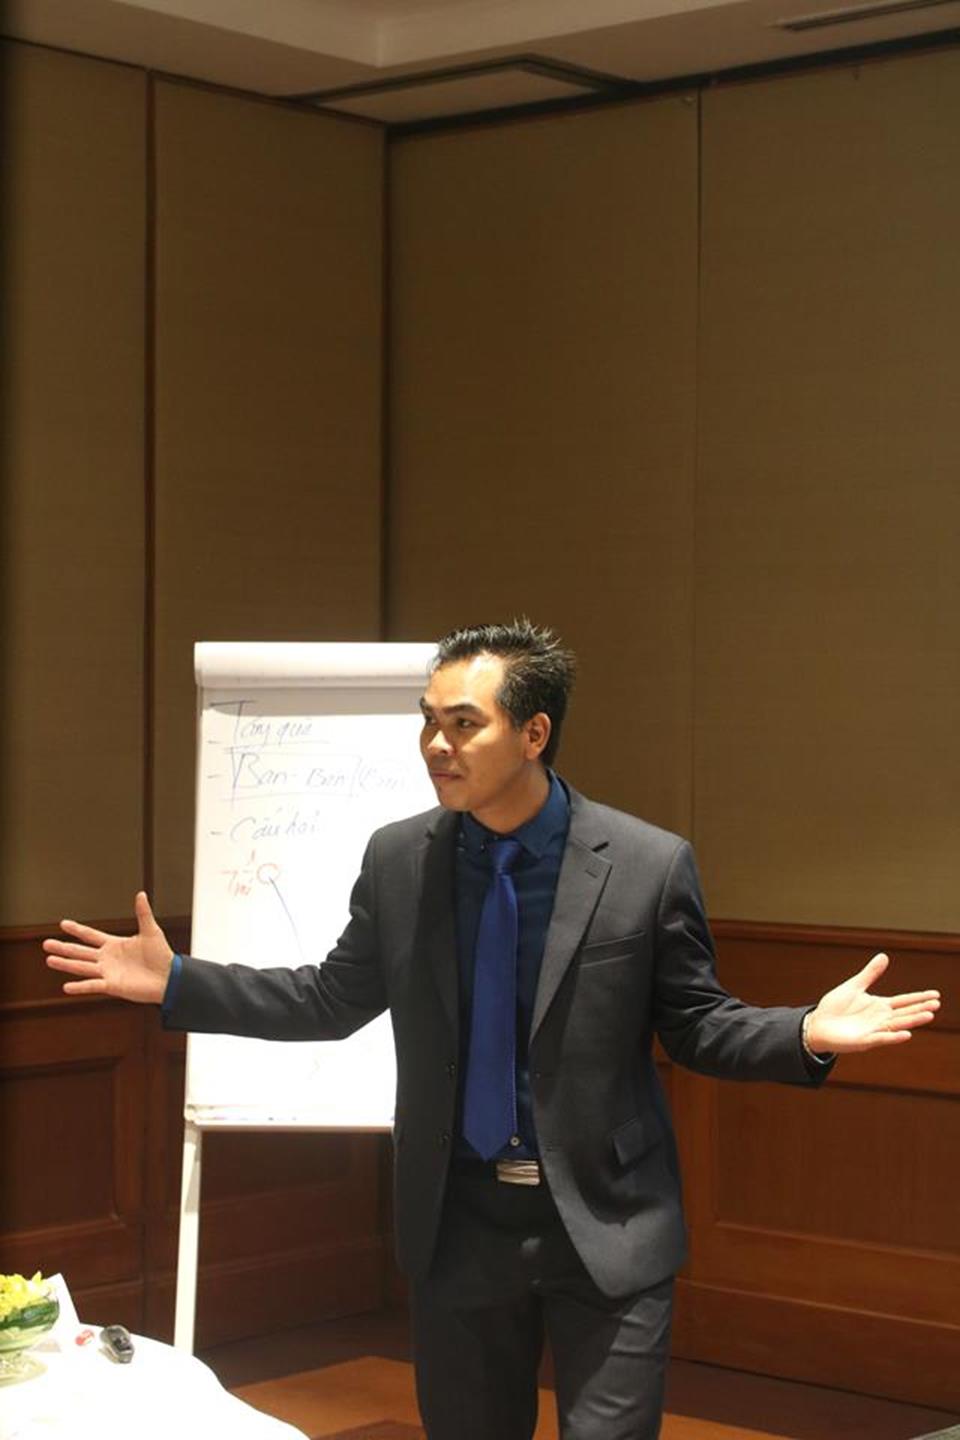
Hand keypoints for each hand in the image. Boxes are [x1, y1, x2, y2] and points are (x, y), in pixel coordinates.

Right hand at [43, 892, 173, 1004]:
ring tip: (49, 960)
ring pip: (82, 967)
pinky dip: (80, 987)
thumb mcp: (150, 931)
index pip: (91, 935)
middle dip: (63, 947)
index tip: (62, 923)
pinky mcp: (112, 985)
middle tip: (45, 944)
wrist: (169, 978)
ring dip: (66, 964)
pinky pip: (93, 985)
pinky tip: (66, 987)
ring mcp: (108, 972)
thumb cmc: (161, 955)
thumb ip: (143, 913)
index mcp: (114, 944)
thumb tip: (141, 893)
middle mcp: (107, 958)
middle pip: (80, 951)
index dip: (77, 929)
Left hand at [805, 953, 939, 1053]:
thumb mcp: (854, 986)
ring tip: (928, 1015)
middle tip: (937, 1004)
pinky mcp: (864, 1041)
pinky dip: (893, 1036)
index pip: (904, 1001)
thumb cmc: (835, 1007)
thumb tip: (884, 956)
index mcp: (879, 1006)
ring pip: (897, 1025)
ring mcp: (874, 1030)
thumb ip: (870, 974)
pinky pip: (882, 1038)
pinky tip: (906, 1034)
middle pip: (905, 1013)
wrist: (818, 1024)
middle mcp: (880, 1019)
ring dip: (912, 1021)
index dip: (919, 998)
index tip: (935, 995)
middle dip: (920, 1008)